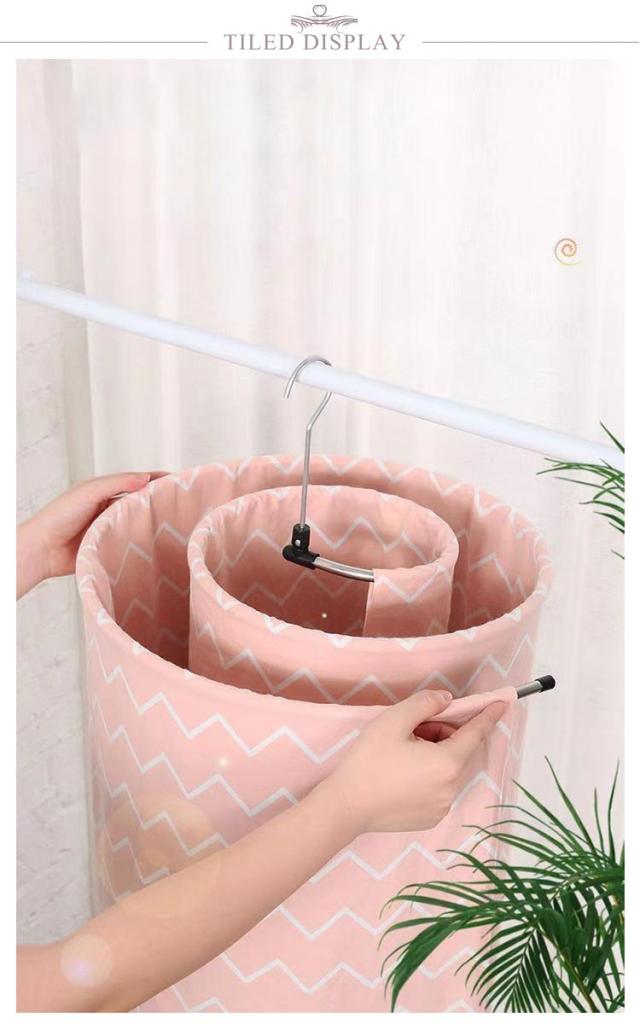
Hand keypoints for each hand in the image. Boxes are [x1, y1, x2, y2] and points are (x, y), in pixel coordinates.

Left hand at [17, 472, 165, 597]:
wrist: (42, 550)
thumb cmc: (59, 517)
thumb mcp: (88, 492)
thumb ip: (116, 483)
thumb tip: (145, 478)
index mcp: (103, 491)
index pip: (136, 481)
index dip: (156, 480)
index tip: (177, 480)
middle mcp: (109, 509)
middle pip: (139, 502)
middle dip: (159, 501)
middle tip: (182, 502)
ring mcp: (110, 529)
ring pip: (137, 523)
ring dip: (152, 522)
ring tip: (176, 522)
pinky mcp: (109, 548)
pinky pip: (131, 543)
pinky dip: (143, 541)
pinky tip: (157, 543)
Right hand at [324, 690, 506, 833]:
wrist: (346, 806)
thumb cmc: (368, 761)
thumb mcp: (394, 720)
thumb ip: (425, 704)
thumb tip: (446, 700)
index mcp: (447, 762)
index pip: (475, 733)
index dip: (488, 715)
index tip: (503, 703)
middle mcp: (451, 788)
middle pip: (459, 751)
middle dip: (444, 734)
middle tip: (415, 728)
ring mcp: (441, 807)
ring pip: (449, 770)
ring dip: (436, 755)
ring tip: (404, 752)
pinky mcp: (429, 818)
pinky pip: (439, 789)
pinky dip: (430, 776)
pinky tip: (402, 774)